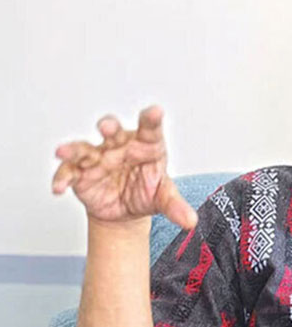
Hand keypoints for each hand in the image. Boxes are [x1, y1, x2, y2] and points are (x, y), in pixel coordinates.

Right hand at [52, 105, 197, 229]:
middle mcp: (120, 146)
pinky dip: (62, 178)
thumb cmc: (146, 192)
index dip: (151, 119)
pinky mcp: (81, 174)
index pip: (150, 128)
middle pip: (113, 131)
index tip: (154, 112)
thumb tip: (190, 221)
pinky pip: (68, 172)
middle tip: (107, 127)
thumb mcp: (163, 198)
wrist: (126, 211)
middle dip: (109, 127)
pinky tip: (59, 187)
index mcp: (146, 145)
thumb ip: (175, 206)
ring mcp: (99, 158)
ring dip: (73, 148)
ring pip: (84, 148)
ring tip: (64, 151)